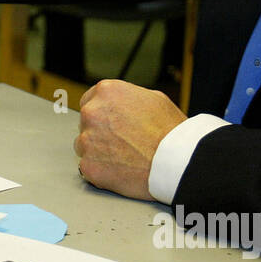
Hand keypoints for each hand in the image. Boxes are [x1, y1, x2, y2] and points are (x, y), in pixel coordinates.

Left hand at [74, 80, 185, 199]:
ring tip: (123, 157)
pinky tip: (120, 169)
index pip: (90, 100)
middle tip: (122, 142)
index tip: (110, 123)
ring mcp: (87, 140)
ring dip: (98, 151)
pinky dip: (101, 170)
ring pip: (84, 146)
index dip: (103, 113)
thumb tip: (121, 103)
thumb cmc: (170, 131)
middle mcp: (91, 112)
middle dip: (99, 132)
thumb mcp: (153, 99)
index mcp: (106, 92)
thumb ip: (128, 98)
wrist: (176, 161)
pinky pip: (88, 167)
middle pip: (86, 123)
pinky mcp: (88, 165)